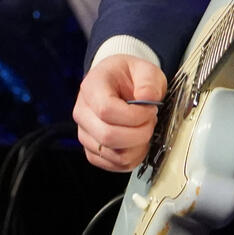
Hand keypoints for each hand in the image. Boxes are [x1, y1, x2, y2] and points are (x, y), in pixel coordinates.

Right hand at [73, 54, 166, 171]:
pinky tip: (138, 142)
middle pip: (108, 136)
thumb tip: (148, 99)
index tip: (150, 110)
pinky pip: (114, 165)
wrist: (119, 84)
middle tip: (151, 121)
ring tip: (144, 128)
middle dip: (139, 133)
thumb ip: (149, 81)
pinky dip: (133, 158)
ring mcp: (85, 134)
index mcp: (91, 87)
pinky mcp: (93, 151)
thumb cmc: (129, 76)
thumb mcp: (144, 70)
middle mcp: (82, 112)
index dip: (134, 116)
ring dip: (138, 146)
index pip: (106, 110)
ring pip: (113, 154)